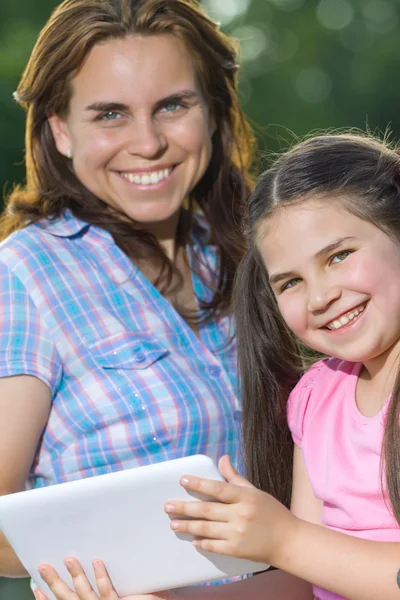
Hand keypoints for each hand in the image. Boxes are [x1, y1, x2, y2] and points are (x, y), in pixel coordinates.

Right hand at [33, 558, 172, 599]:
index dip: (48, 599)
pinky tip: (97, 561)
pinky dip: (101, 576)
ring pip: (85, 594)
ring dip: (76, 576)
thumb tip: (95, 557)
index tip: (36, 588)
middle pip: (68, 599)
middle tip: (43, 566)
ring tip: (68, 559)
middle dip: (54, 583)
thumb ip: (107, 584)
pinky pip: (108, 591)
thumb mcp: (120, 592)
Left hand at [165, 455, 297, 565]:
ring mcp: (238, 534)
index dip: (199, 484)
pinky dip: (202, 542)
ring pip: (206, 528)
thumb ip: (235, 477)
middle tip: (167, 506)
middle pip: (207, 510)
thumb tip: (222, 458)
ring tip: (173, 523)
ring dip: (187, 526)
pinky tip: (192, 539)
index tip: (182, 480)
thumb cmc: (271, 513)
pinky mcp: (236, 551)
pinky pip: (214, 546)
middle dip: (184, 508)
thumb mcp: (255, 491)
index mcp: (245, 497)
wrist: (288, 541)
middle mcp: (241, 515)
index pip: (218, 488)